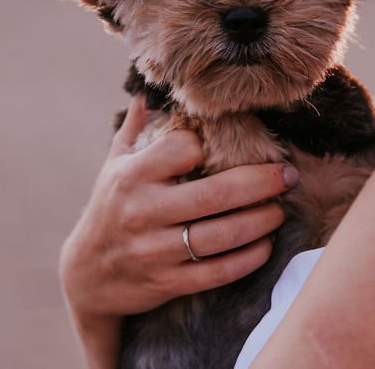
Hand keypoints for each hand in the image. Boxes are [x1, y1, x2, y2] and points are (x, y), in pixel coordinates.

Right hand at [59, 96, 298, 365]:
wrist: (86, 276)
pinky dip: (248, 258)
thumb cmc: (108, 209)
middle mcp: (143, 211)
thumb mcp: (113, 167)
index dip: (210, 144)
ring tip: (280, 209)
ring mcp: (156, 250)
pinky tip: (265, 245)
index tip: (229, 145)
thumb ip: (134, 129)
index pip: (184, 148)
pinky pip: (218, 271)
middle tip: (289, 175)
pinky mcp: (167, 282)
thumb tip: (149, 92)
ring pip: (222, 235)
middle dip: (261, 182)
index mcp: (132, 176)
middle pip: (216, 194)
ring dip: (261, 221)